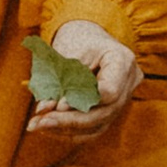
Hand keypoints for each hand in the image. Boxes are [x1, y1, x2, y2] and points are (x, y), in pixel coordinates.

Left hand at [26, 18, 142, 140]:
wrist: (88, 37)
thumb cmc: (76, 39)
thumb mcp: (67, 52)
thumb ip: (58, 81)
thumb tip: (44, 110)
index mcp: (122, 60)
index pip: (110, 91)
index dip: (84, 101)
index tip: (57, 105)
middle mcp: (128, 84)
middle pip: (103, 113)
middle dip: (69, 120)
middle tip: (39, 122)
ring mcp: (123, 101)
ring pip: (97, 125)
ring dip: (65, 128)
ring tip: (37, 125)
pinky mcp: (111, 113)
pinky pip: (92, 128)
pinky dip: (70, 129)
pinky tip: (48, 126)